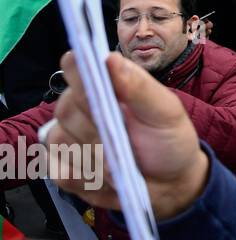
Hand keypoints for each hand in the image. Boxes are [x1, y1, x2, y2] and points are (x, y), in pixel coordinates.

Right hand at [48, 51, 208, 220]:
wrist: (171, 181)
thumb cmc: (169, 138)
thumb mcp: (166, 112)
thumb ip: (138, 86)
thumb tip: (110, 58)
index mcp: (105, 85)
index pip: (75, 67)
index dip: (80, 77)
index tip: (98, 92)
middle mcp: (79, 108)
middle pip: (66, 110)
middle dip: (96, 129)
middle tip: (123, 139)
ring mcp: (68, 138)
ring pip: (61, 143)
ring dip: (94, 157)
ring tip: (121, 162)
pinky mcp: (64, 169)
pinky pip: (60, 173)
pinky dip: (86, 179)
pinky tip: (107, 179)